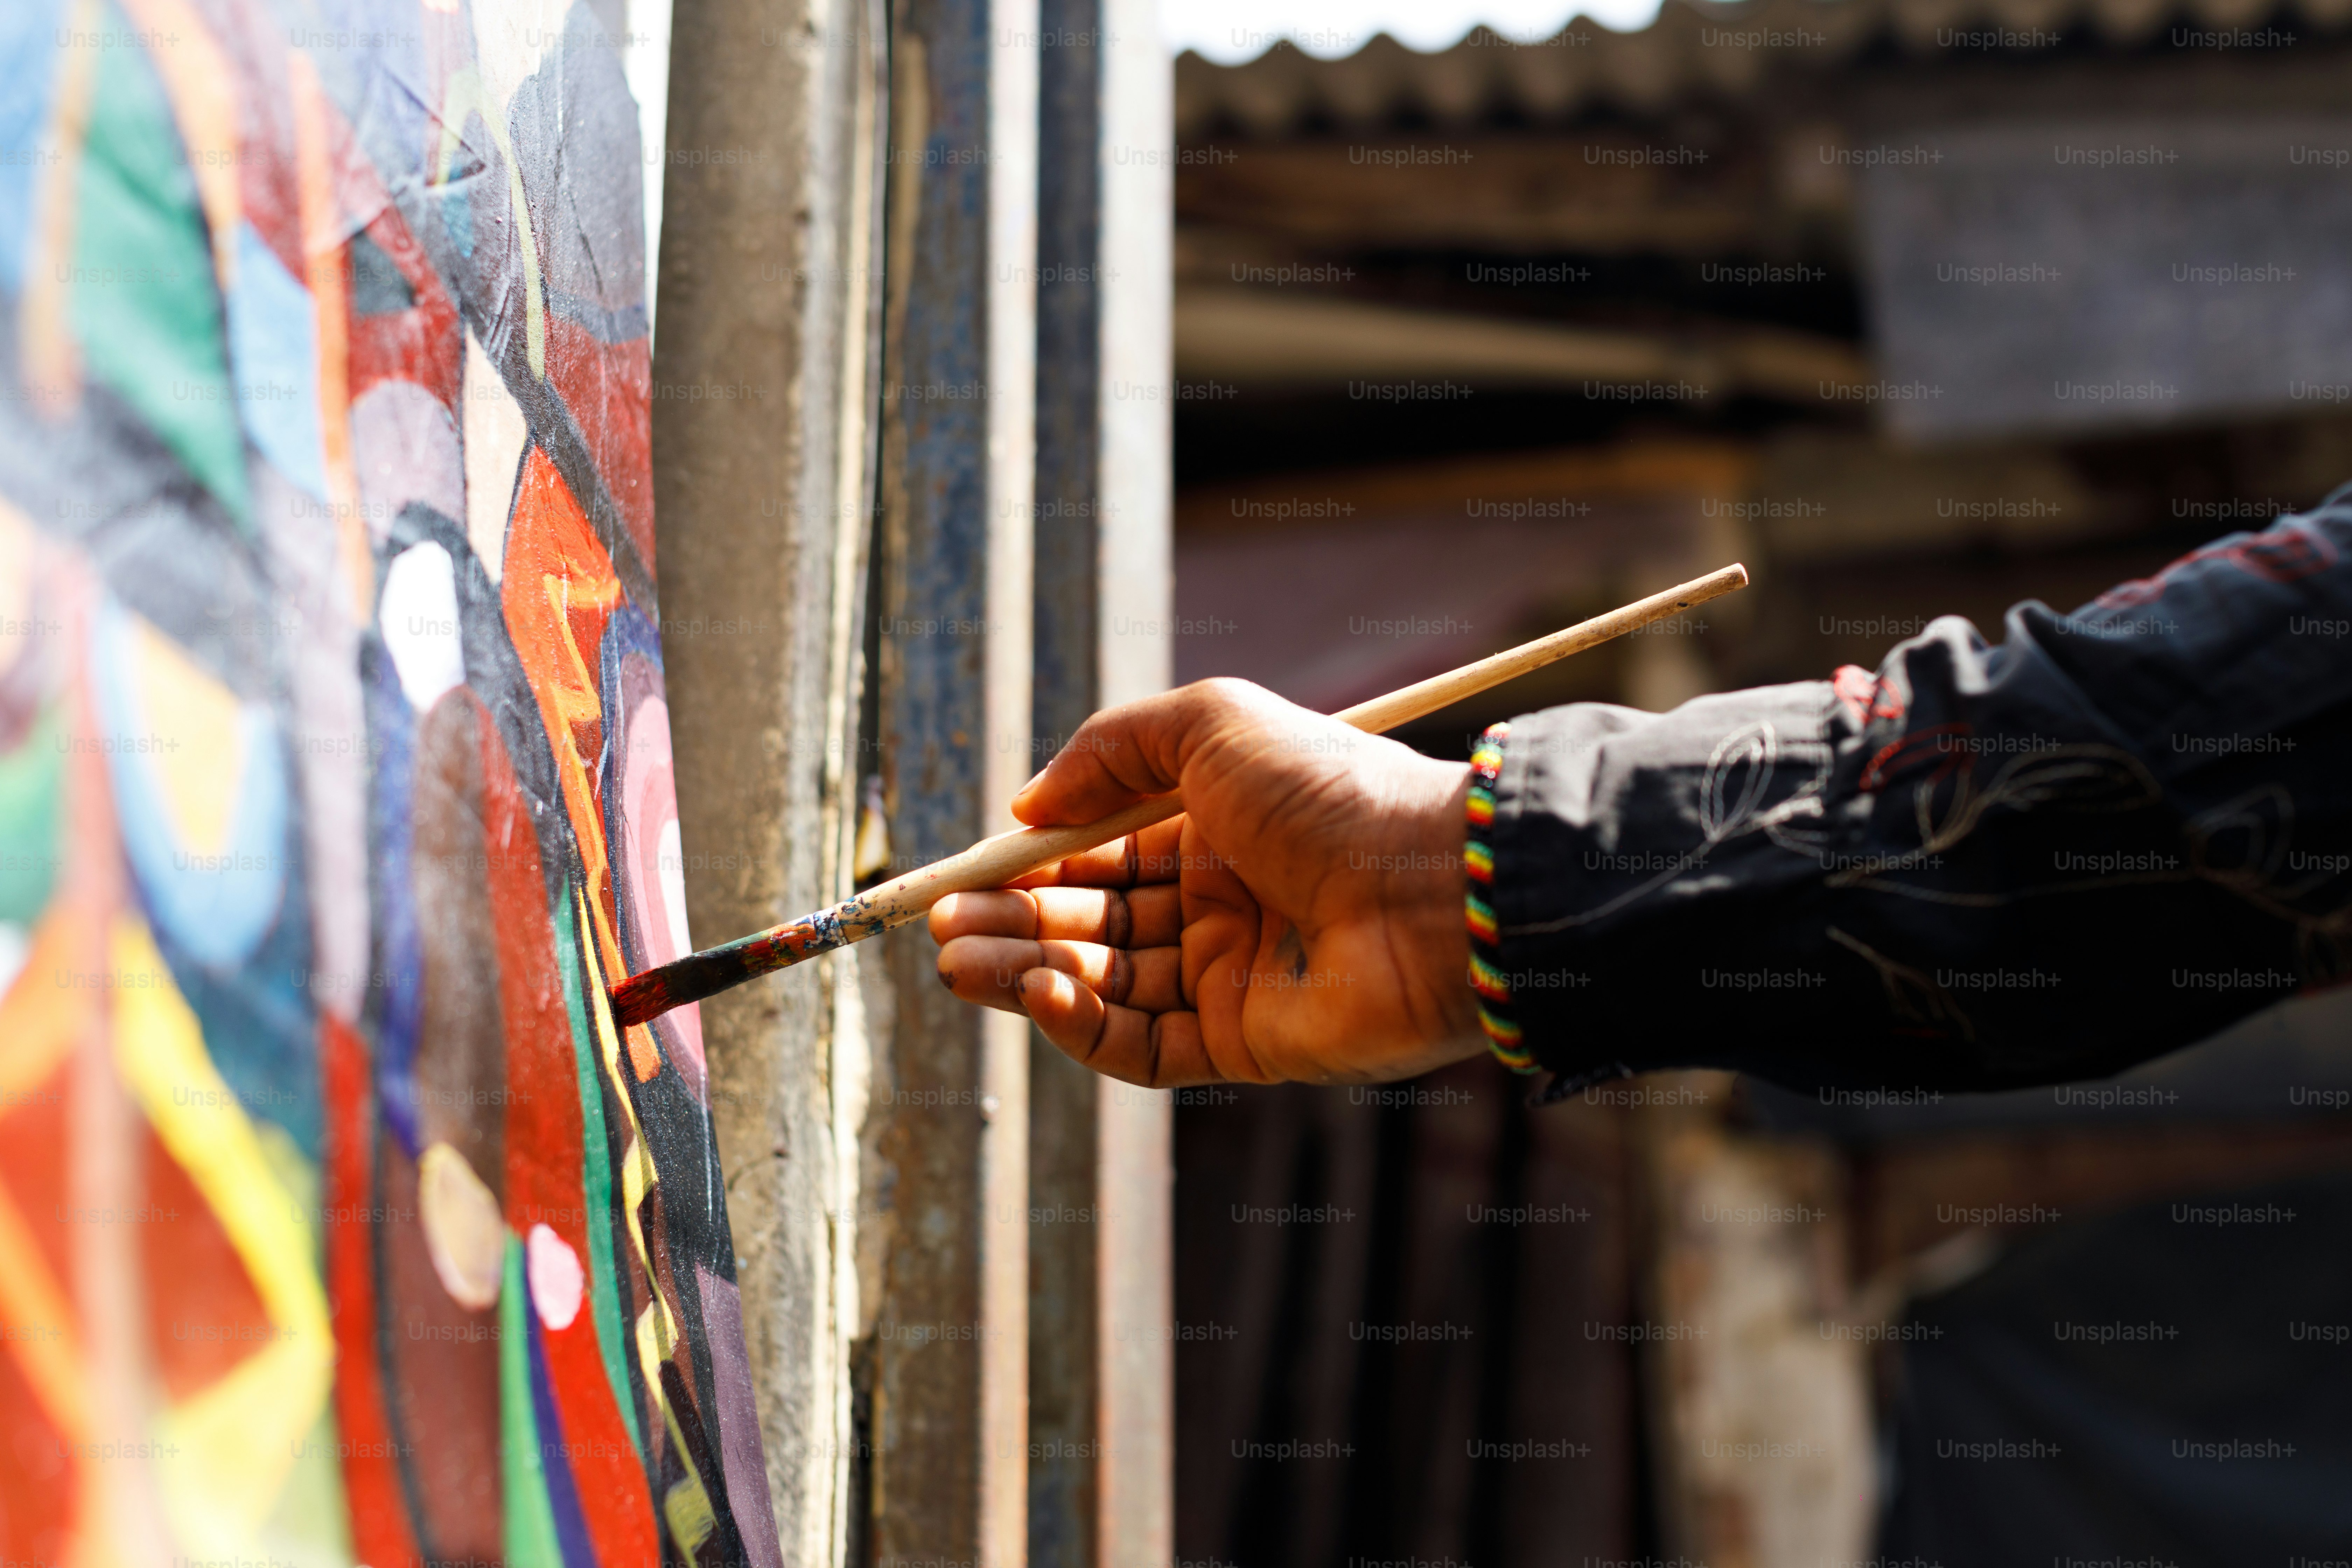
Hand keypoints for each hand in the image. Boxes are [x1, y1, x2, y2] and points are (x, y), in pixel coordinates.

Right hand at [928, 678, 1481, 1086]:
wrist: (1433, 886)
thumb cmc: (1332, 791)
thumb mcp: (1211, 723)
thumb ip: (1109, 751)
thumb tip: (1030, 807)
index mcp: (1215, 829)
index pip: (1098, 855)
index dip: (1028, 866)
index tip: (962, 872)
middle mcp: (1220, 903)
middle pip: (1090, 923)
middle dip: (1010, 924)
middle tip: (940, 926)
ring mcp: (1231, 977)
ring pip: (1104, 985)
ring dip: (1025, 973)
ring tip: (958, 961)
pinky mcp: (1245, 1046)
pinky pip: (1143, 1046)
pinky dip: (1082, 1026)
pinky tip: (1039, 993)